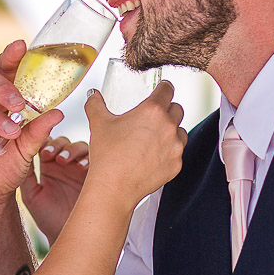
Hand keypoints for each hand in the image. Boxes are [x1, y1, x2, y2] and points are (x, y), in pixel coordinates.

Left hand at [22, 137, 89, 244]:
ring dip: (71, 150)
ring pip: (79, 147)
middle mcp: (65, 164)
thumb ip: (25, 176)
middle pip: (63, 142)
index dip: (42, 142)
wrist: (67, 235)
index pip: (46, 144)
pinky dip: (88, 160)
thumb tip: (15, 156)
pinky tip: (80, 167)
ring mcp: (80, 168)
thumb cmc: (47, 217)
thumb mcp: (31, 194)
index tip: (37, 150)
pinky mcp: (96, 175)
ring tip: (62, 160)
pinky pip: (95, 160)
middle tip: (49, 154)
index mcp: (48, 165)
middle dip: (56, 145)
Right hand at [83, 81, 185, 206]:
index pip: (167, 89)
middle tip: (152, 117)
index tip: (162, 89)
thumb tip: (93, 94)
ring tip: (152, 138)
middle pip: (177, 109)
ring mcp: (175, 147)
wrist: (114, 187)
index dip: (164, 87)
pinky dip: (168, 152)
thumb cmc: (107, 154)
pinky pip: (177, 153)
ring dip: (171, 131)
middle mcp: (169, 126)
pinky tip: (152, 156)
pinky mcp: (176, 164)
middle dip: (167, 110)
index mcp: (152, 111)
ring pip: (180, 131)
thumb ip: (95, 104)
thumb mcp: (98, 123)